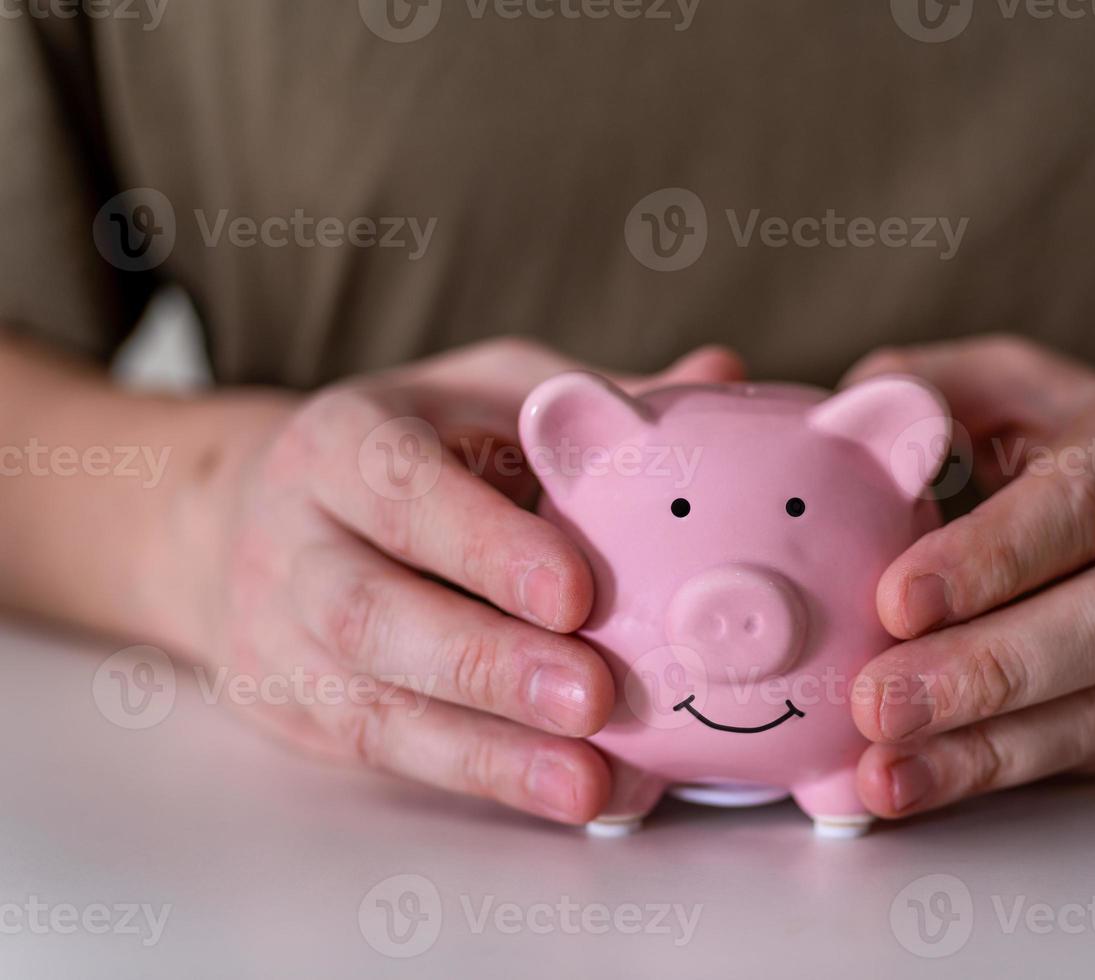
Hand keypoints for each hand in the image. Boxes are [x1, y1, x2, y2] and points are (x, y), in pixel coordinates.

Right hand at [187, 339, 741, 823]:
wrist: (261, 514)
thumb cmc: (414, 447)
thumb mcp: (486, 396)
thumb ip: (588, 408)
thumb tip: (720, 376)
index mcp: (343, 441)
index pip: (401, 490)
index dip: (485, 545)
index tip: (576, 591)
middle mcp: (296, 540)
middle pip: (372, 614)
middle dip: (487, 662)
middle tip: (594, 696)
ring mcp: (282, 635)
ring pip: (370, 703)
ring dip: (487, 751)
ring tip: (589, 782)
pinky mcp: (298, 709)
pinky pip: (386, 754)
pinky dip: (483, 779)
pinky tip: (570, 794)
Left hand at [844, 336, 1094, 817]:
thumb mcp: (1043, 389)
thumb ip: (941, 388)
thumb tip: (845, 416)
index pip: (1079, 506)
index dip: (991, 555)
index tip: (896, 598)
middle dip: (984, 670)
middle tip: (877, 702)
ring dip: (986, 752)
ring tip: (887, 771)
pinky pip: (1094, 757)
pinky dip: (1002, 776)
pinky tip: (921, 785)